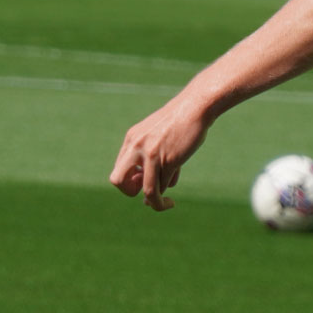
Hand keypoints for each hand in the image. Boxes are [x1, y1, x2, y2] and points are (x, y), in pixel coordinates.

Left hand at [109, 91, 213, 211]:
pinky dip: (167, 194)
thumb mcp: (156, 139)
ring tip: (165, 204)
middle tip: (143, 193)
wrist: (195, 108)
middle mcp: (137, 147)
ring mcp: (152, 154)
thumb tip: (149, 197)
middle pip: (118, 181)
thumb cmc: (178, 124)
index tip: (143, 181)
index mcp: (131, 140)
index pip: (118, 170)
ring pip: (147, 190)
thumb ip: (150, 163)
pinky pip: (165, 185)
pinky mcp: (169, 159)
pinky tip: (172, 196)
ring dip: (155, 203)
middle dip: (128, 192)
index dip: (129, 182)